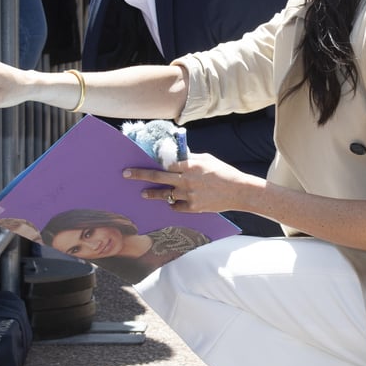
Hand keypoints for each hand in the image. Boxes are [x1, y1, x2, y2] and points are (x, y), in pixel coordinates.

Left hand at [124, 152, 252, 214]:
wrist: (239, 191)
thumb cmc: (223, 172)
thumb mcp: (206, 159)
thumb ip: (189, 159)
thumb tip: (175, 157)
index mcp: (190, 165)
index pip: (164, 163)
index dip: (150, 162)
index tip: (137, 161)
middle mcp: (186, 180)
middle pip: (157, 177)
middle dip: (139, 175)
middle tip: (126, 174)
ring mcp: (189, 195)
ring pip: (164, 194)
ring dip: (152, 193)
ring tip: (144, 193)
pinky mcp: (193, 208)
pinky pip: (175, 206)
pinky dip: (172, 203)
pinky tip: (170, 201)